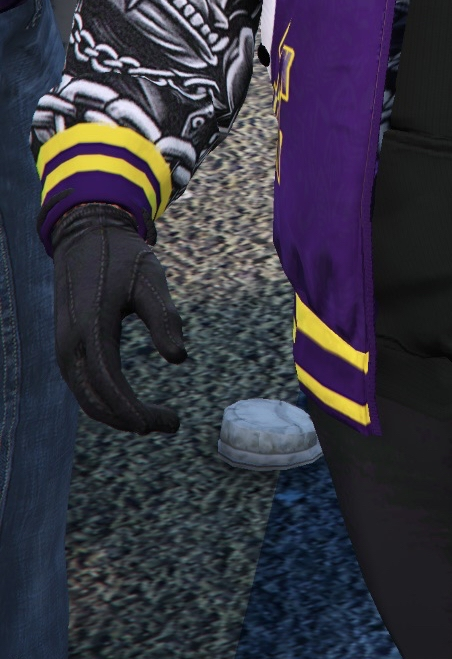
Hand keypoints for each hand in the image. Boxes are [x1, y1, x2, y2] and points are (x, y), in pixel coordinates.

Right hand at [52, 203, 186, 433]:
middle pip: (94, 399)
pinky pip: (82, 383)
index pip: (108, 383)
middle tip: (169, 423)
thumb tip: (179, 358)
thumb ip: (164, 318)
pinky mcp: (67, 345)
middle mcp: (70, 343)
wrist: (86, 235)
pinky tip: (130, 402)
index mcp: (90, 327)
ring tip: (155, 418)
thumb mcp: (151, 280)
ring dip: (117, 413)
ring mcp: (65, 346)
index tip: (164, 423)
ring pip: (86, 396)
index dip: (133, 409)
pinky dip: (105, 399)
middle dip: (129, 418)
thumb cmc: (123, 257)